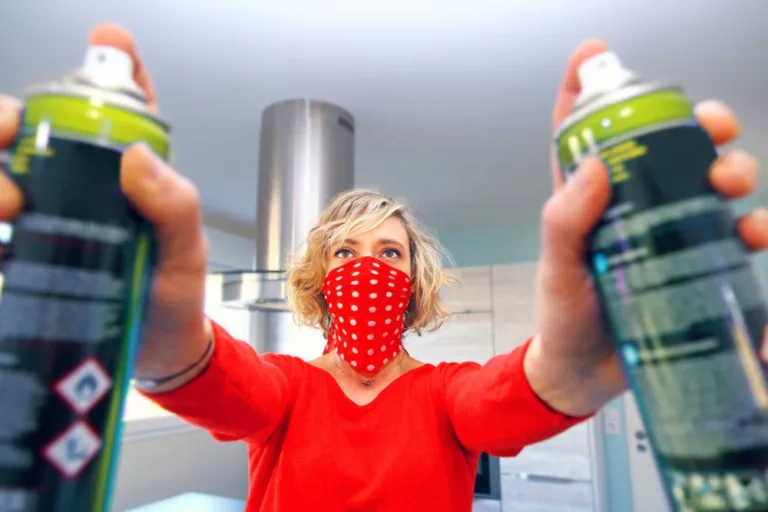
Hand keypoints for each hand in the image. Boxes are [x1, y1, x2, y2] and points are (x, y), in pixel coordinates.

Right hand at [0, 24, 210, 389]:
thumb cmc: (175, 300)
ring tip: (10, 209)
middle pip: (25, 127)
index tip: (107, 41)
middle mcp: (81, 186)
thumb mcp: (186, 253)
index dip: (112, 66)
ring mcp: (47, 217)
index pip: (120, 108)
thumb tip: (138, 157)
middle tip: (12, 137)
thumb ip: (174, 208)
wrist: (154, 357)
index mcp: (129, 176)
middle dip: (4, 119)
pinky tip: (3, 243)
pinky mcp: (24, 254)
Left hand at [526, 40, 766, 415]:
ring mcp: (663, 231)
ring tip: (734, 184)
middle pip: (666, 143)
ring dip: (734, 167)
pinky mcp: (690, 260)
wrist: (586, 375)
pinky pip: (730, 232)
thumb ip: (565, 222)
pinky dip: (754, 225)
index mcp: (584, 196)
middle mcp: (628, 204)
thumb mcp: (558, 269)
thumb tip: (595, 165)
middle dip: (697, 123)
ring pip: (707, 180)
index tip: (596, 51)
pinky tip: (756, 232)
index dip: (587, 86)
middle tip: (715, 129)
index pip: (581, 130)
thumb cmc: (564, 318)